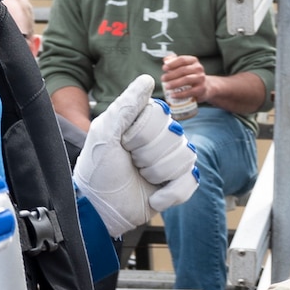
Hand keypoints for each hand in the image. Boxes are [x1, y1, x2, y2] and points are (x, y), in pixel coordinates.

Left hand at [74, 74, 199, 236]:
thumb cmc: (97, 170)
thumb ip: (125, 105)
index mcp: (142, 121)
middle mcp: (160, 137)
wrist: (100, 210)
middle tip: (130, 163)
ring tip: (141, 178)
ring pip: (186, 156)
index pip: (161, 114)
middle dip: (149, 155)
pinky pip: (192, 180)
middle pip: (175, 135)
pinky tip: (154, 198)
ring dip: (159, 173)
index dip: (142, 133)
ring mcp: (170, 160)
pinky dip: (171, 193)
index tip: (122, 143)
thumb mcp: (105, 134)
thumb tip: (148, 78)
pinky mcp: (178, 183)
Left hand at [160, 54, 209, 107]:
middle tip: (163, 79)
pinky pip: (189, 92)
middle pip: (183, 70)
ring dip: (175, 83)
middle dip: (171, 75)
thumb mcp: (183, 66)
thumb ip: (174, 61)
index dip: (172, 64)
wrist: (204, 87)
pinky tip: (173, 95)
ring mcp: (201, 79)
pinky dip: (180, 94)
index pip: (182, 60)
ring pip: (186, 79)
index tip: (164, 68)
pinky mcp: (201, 89)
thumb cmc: (190, 75)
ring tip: (167, 86)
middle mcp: (198, 68)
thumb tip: (166, 60)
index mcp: (193, 61)